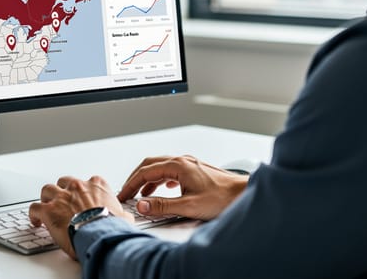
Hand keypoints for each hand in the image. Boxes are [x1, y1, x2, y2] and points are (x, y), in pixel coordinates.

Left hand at [28, 175, 133, 259]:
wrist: (100, 234)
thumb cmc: (111, 226)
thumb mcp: (123, 217)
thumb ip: (122, 214)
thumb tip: (125, 219)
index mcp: (97, 185)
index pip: (89, 182)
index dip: (85, 192)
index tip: (84, 199)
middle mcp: (77, 186)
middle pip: (64, 182)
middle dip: (63, 190)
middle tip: (63, 202)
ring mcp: (61, 197)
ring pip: (47, 190)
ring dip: (46, 198)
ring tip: (47, 207)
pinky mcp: (48, 210)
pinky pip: (34, 207)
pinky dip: (34, 214)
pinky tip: (36, 221)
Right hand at [117, 155, 248, 220]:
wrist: (243, 194)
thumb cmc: (222, 198)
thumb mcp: (188, 205)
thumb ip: (162, 206)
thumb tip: (141, 204)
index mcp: (178, 165)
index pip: (145, 172)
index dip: (130, 184)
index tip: (122, 195)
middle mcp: (183, 161)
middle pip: (150, 165)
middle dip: (136, 179)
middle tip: (126, 192)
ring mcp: (189, 164)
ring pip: (161, 167)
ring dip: (148, 179)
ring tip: (140, 194)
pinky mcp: (195, 170)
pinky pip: (171, 171)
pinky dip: (160, 180)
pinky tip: (162, 189)